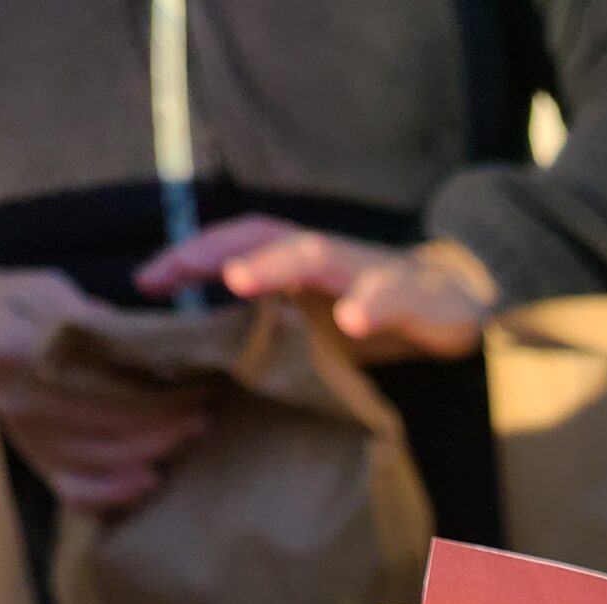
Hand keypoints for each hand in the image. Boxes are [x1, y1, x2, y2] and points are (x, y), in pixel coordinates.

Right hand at [0, 269, 208, 512]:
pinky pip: (78, 493)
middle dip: (166, 420)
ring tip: (193, 432)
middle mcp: (17, 401)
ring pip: (103, 459)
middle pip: (108, 423)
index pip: (99, 381)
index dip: (154, 389)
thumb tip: (139, 342)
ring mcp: (26, 438)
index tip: (195, 382)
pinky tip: (151, 481)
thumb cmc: (13, 305)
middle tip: (205, 409)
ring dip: (155, 450)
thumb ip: (87, 315)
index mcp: (13, 351)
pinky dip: (116, 494)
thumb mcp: (43, 289)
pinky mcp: (36, 462)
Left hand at [135, 218, 497, 359]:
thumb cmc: (375, 314)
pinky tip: (352, 322)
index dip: (193, 257)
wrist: (459, 300)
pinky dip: (370, 304)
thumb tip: (209, 363)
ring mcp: (369, 270)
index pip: (237, 246)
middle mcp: (328, 257)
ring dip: (277, 265)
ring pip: (318, 255)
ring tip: (240, 280)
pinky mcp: (414, 292)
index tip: (147, 281)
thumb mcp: (317, 324)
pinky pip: (390, 294)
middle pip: (265, 237)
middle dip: (218, 250)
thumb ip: (272, 331)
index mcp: (301, 264)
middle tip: (175, 272)